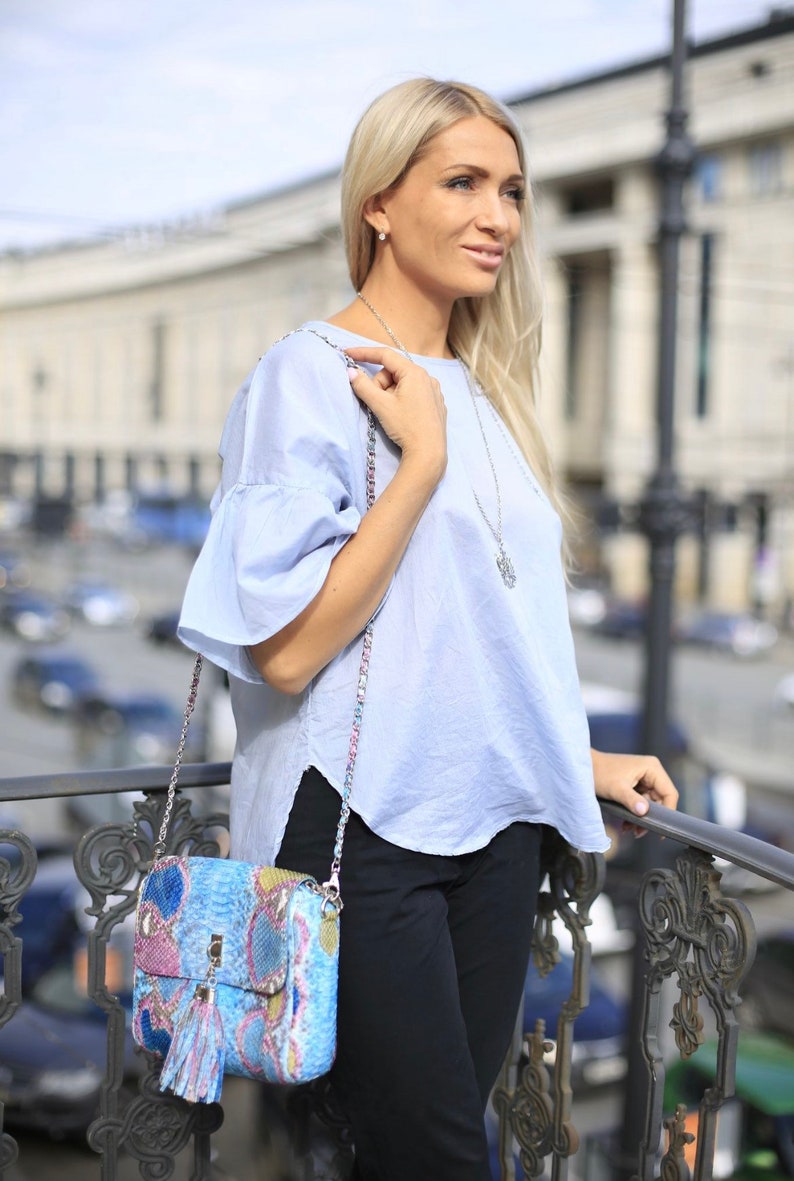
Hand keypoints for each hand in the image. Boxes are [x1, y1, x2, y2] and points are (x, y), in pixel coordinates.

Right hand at [345, 346, 447, 484]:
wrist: (429, 453)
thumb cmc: (406, 426)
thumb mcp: (381, 405)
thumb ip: (363, 386)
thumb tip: (350, 372)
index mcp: (414, 372)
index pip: (385, 355)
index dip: (364, 353)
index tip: (347, 354)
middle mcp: (427, 378)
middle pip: (394, 372)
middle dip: (380, 384)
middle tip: (377, 402)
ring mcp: (434, 391)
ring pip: (403, 384)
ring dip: (390, 393)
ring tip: (390, 412)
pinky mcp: (435, 405)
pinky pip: (413, 394)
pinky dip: (402, 400)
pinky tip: (402, 416)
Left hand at [591, 749, 678, 836]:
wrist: (583, 769)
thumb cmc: (598, 772)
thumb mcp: (616, 789)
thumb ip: (632, 800)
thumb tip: (644, 812)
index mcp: (651, 768)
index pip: (669, 793)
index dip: (668, 812)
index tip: (661, 829)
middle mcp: (650, 771)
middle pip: (660, 801)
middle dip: (650, 818)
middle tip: (639, 832)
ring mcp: (643, 778)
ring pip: (650, 804)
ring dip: (640, 818)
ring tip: (629, 829)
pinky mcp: (635, 784)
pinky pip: (640, 803)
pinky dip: (634, 813)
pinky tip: (626, 824)